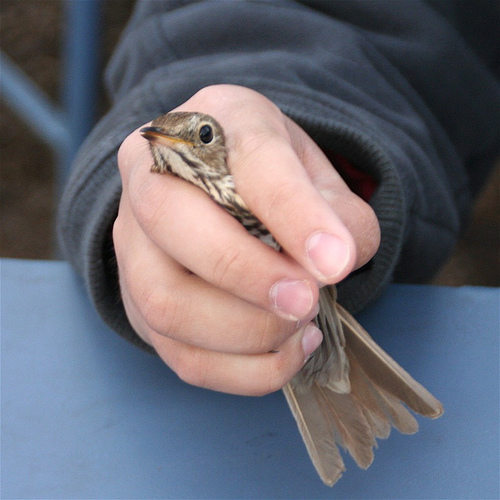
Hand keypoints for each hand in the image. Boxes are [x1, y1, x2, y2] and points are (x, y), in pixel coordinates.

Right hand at [113, 85, 379, 395]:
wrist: (214, 189)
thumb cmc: (270, 180)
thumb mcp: (317, 176)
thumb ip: (339, 213)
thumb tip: (334, 263)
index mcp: (210, 123)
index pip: (247, 157)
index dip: (292, 211)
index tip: (337, 261)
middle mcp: (152, 175)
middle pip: (173, 221)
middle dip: (248, 274)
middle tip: (308, 301)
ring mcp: (135, 243)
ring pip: (166, 301)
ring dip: (246, 330)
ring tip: (301, 323)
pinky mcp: (140, 303)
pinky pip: (180, 354)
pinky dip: (243, 370)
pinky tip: (285, 349)